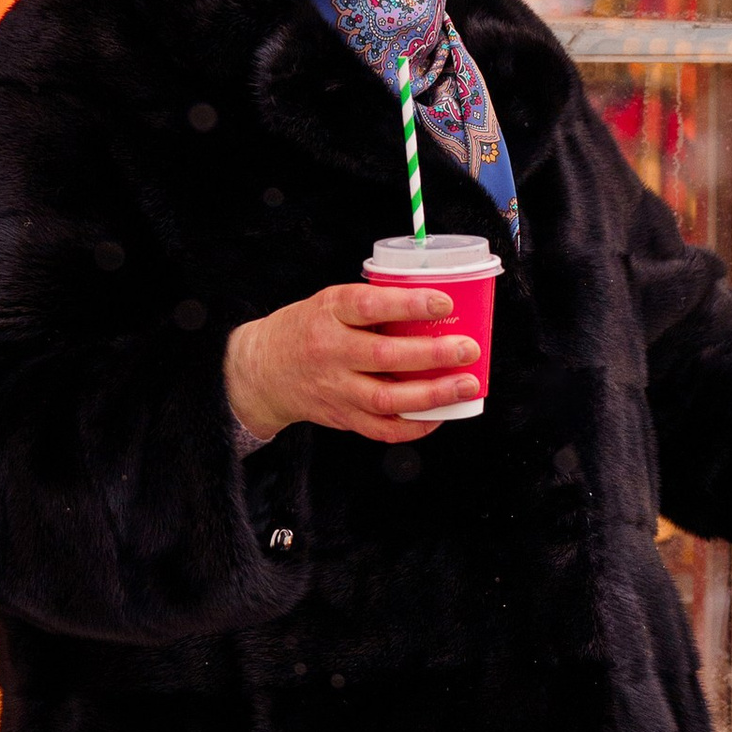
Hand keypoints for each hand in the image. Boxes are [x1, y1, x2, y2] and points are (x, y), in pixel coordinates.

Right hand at [225, 282, 481, 446]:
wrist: (263, 370)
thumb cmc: (306, 330)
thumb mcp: (330, 303)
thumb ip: (372, 306)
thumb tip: (432, 309)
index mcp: (329, 313)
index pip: (369, 305)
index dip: (408, 304)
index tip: (443, 302)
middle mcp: (330, 352)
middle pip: (384, 356)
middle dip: (433, 354)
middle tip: (468, 349)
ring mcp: (336, 389)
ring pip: (387, 399)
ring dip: (432, 395)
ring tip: (466, 385)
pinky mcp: (342, 417)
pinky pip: (382, 429)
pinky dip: (415, 426)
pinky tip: (440, 415)